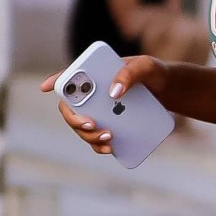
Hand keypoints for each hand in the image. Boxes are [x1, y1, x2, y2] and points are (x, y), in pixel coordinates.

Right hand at [39, 56, 168, 155]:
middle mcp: (92, 94)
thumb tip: (113, 92)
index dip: (55, 82)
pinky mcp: (110, 126)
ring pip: (82, 128)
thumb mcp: (146, 67)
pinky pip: (97, 140)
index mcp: (95, 73)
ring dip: (88, 136)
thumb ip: (130, 73)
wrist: (169, 92)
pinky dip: (99, 146)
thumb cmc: (154, 74)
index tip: (46, 87)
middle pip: (70, 109)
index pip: (70, 76)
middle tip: (92, 125)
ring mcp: (99, 112)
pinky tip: (111, 147)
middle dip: (75, 120)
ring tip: (108, 138)